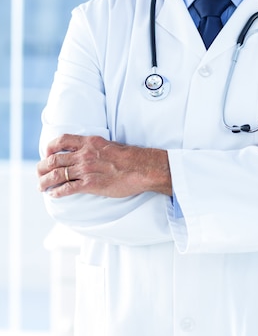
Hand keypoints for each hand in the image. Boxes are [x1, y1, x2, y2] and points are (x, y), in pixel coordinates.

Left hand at [37, 134, 171, 197]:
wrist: (141, 168)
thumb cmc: (129, 158)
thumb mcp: (108, 145)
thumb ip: (94, 147)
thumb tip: (86, 152)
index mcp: (88, 142)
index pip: (61, 140)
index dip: (50, 148)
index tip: (47, 154)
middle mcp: (84, 154)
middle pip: (54, 159)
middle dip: (42, 167)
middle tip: (39, 174)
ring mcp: (86, 169)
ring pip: (57, 174)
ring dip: (45, 181)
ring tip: (41, 186)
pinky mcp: (90, 184)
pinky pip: (67, 188)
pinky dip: (57, 192)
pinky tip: (53, 194)